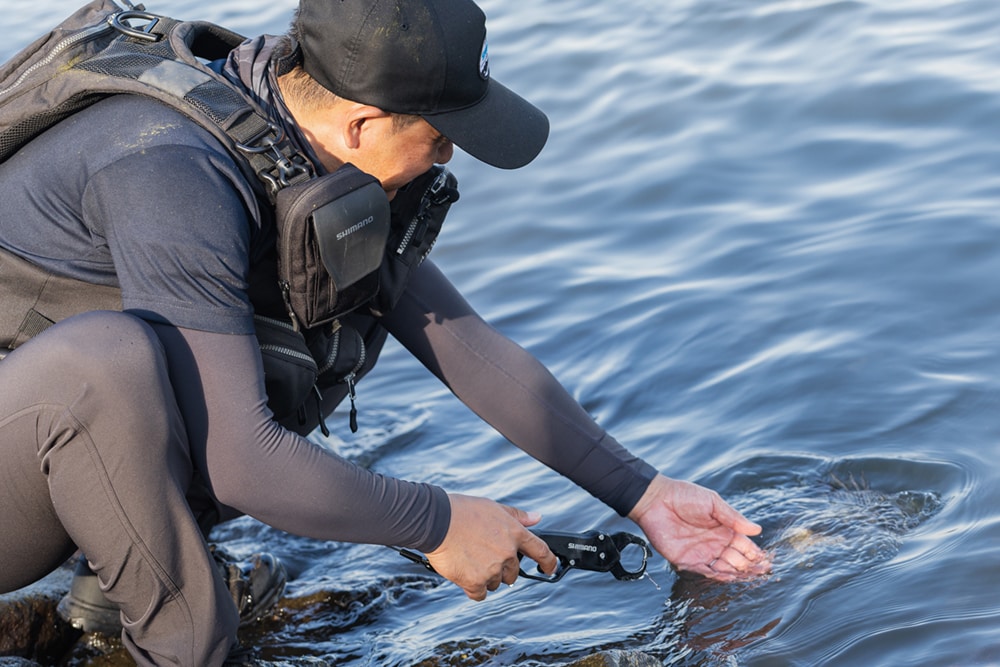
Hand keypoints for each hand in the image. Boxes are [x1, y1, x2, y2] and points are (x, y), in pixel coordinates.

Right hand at [425, 494, 557, 599]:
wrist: (435, 521)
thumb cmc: (462, 511)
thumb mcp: (494, 507)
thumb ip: (517, 516)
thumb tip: (537, 518)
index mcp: (514, 533)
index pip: (541, 552)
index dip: (549, 563)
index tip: (549, 569)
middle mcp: (507, 553)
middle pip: (514, 573)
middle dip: (502, 568)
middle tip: (484, 556)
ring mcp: (492, 569)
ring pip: (496, 583)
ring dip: (487, 577)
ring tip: (470, 559)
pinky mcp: (475, 582)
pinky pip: (480, 594)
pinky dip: (474, 588)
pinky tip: (465, 575)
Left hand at [629, 474, 770, 580]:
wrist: (656, 500)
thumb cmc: (685, 496)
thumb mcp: (713, 503)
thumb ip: (733, 517)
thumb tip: (756, 529)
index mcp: (724, 529)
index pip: (744, 545)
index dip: (756, 553)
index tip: (767, 560)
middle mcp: (715, 544)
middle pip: (737, 559)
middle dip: (751, 566)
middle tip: (763, 571)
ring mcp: (702, 553)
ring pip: (725, 568)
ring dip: (738, 573)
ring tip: (752, 576)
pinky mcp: (687, 561)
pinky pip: (706, 571)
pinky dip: (719, 575)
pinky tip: (731, 576)